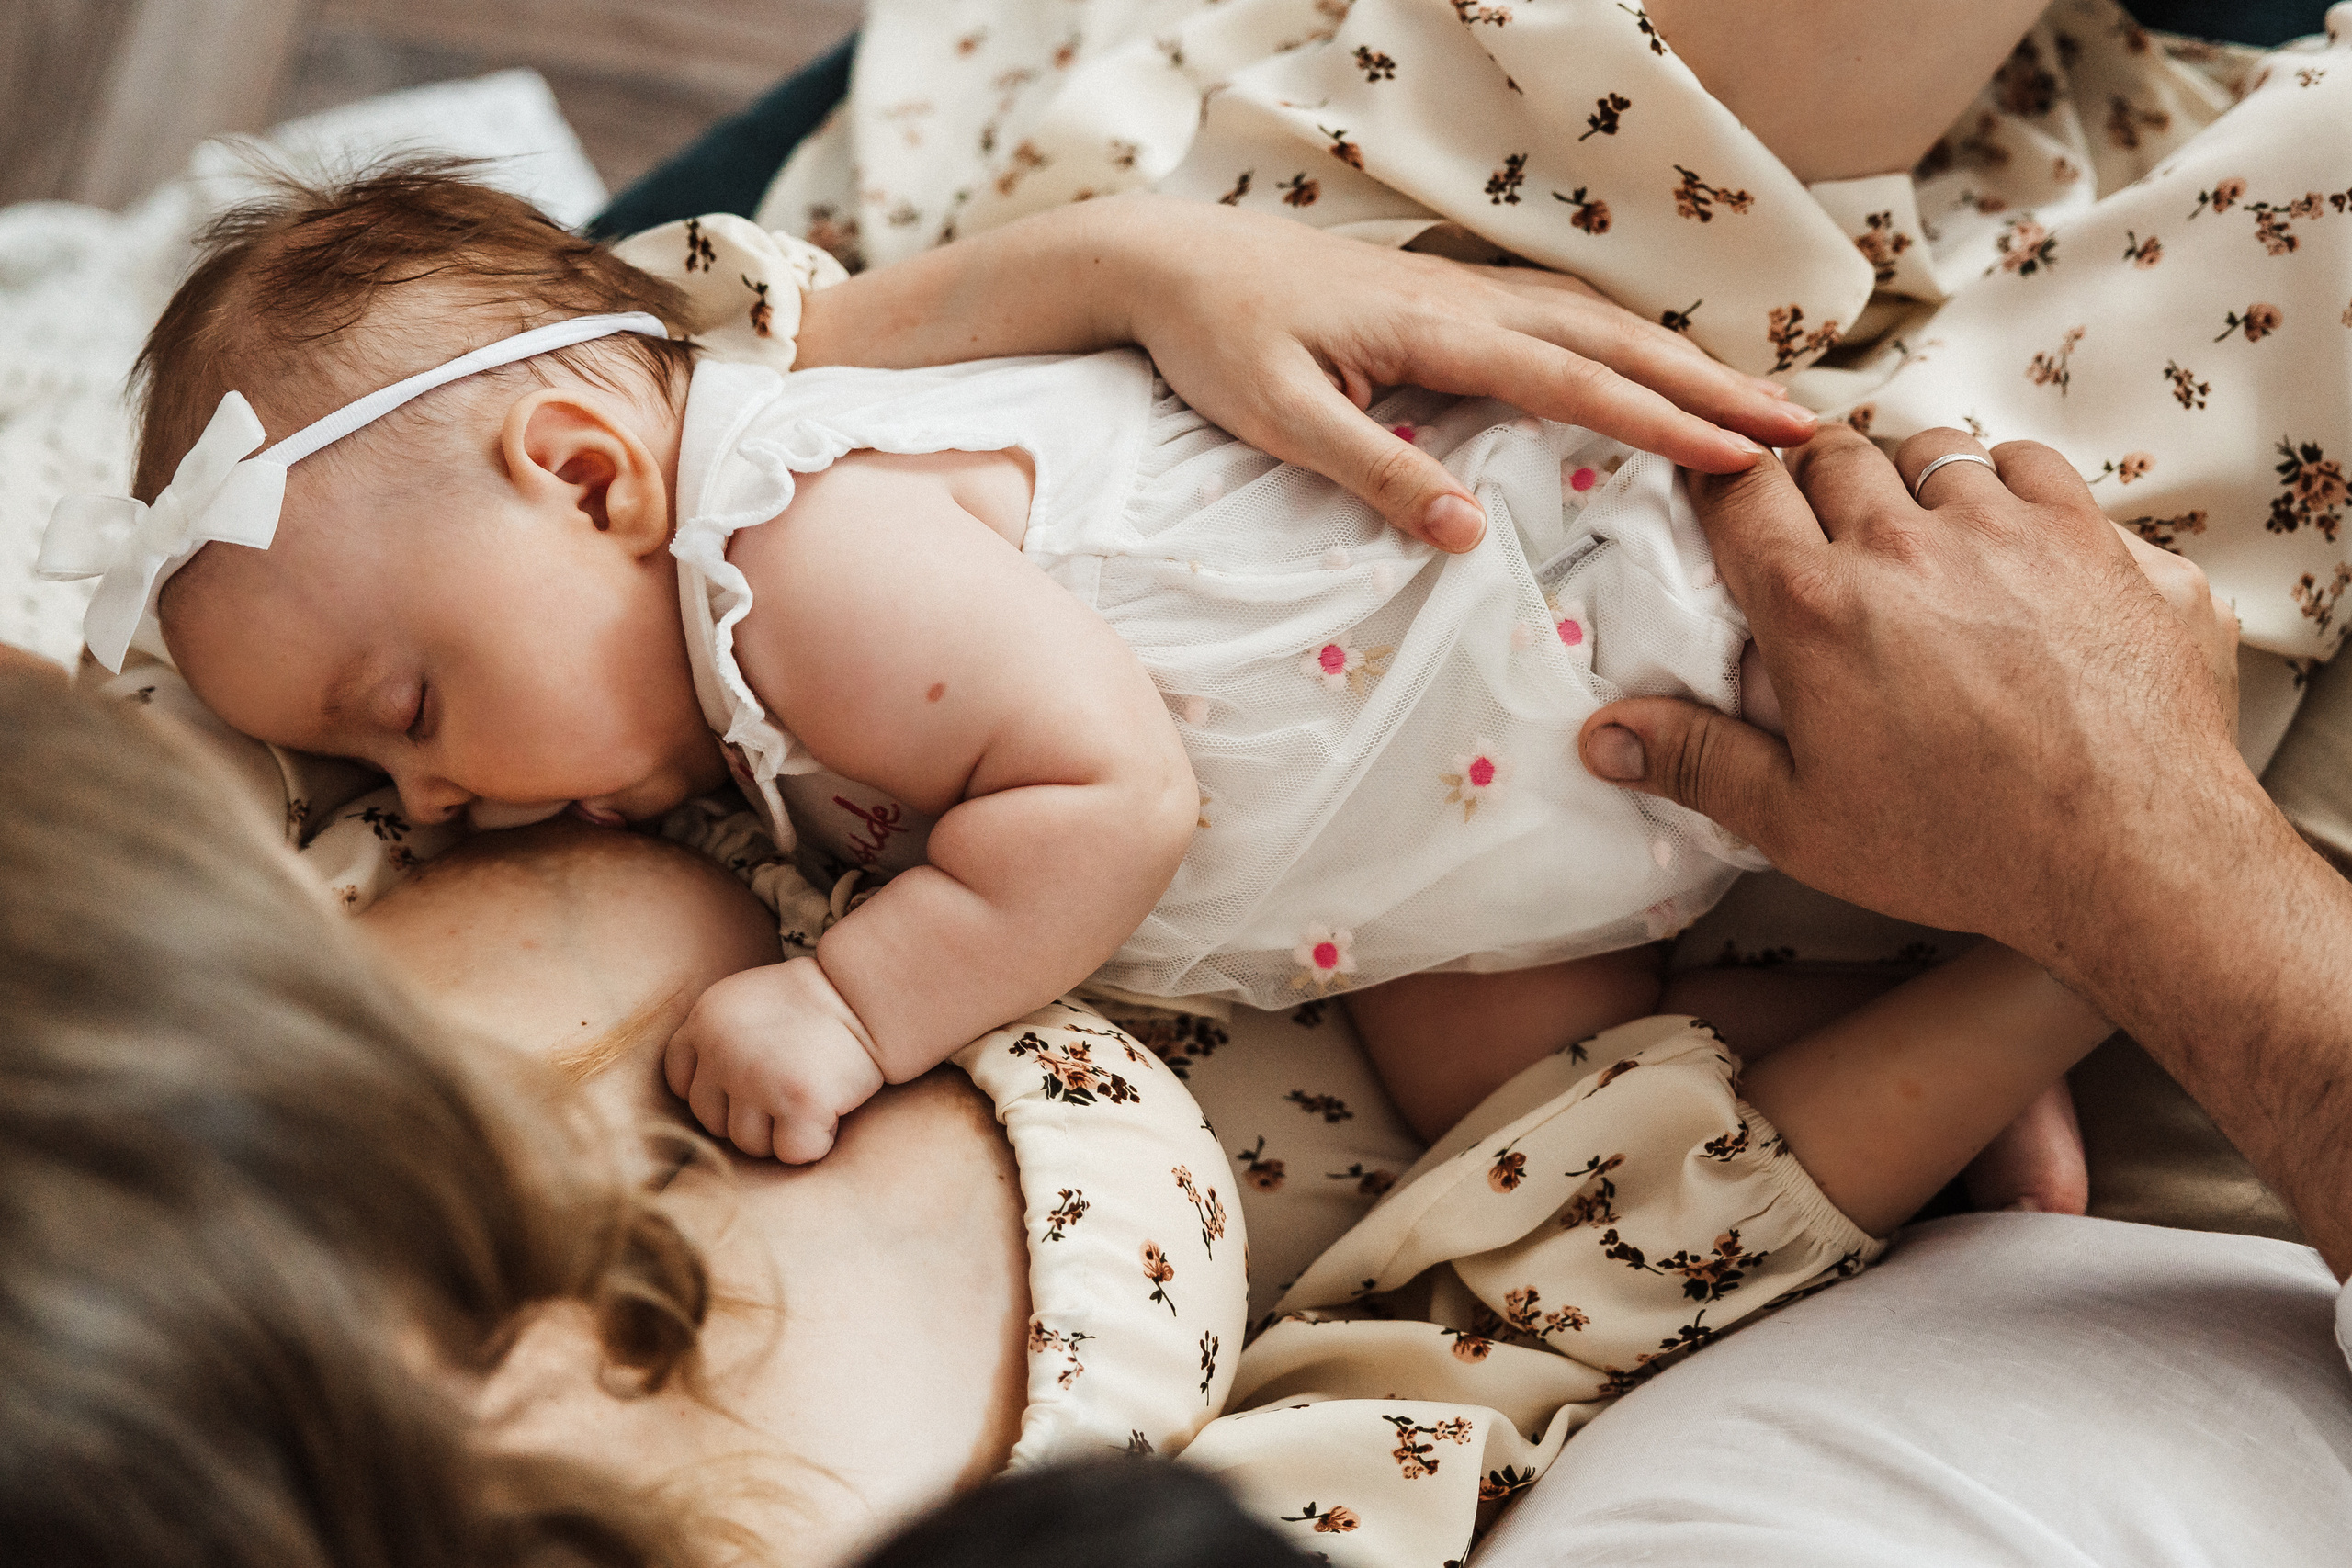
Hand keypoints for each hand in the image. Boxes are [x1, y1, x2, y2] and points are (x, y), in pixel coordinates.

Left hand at [664, 957, 885, 1162]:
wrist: (869, 994)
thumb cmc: (815, 1005)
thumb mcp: (747, 1004)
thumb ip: (718, 1043)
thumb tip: (706, 1109)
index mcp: (705, 1020)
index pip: (681, 1082)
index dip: (716, 1092)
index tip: (750, 1085)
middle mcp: (721, 1050)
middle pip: (713, 1121)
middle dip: (751, 1118)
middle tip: (789, 1091)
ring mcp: (757, 1078)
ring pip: (749, 1144)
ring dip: (782, 1132)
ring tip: (811, 1095)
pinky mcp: (798, 1103)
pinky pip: (792, 1152)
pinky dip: (816, 1141)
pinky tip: (831, 1109)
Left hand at [797, 194, 1817, 553]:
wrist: (1165, 262)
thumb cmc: (1215, 342)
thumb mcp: (1279, 419)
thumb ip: (1373, 471)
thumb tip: (1466, 538)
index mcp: (1438, 331)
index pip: (1578, 385)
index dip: (1666, 425)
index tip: (1745, 460)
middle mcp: (1467, 300)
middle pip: (1617, 342)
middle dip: (1714, 387)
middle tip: (1804, 430)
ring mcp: (1461, 291)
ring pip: (1599, 323)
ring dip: (1683, 362)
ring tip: (1757, 406)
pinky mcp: (1446, 298)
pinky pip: (1561, 318)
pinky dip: (1626, 344)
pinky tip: (1649, 369)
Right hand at [1573, 423, 2351, 1273]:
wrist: (2133, 853)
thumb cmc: (1961, 846)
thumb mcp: (1799, 821)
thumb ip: (1694, 761)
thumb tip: (1601, 736)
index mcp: (1816, 605)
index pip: (1741, 491)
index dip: (1719, 477)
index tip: (1718, 485)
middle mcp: (1906, 544)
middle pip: (1833, 453)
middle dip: (1810, 472)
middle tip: (1813, 514)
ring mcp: (2010, 530)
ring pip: (1933, 450)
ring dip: (1908, 475)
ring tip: (1909, 523)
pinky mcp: (2096, 539)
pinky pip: (2034, 466)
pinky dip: (2007, 485)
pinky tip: (2005, 535)